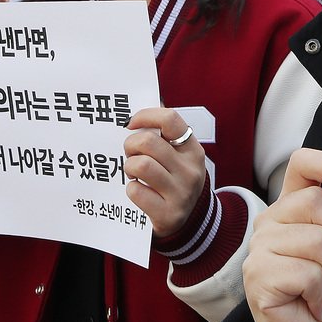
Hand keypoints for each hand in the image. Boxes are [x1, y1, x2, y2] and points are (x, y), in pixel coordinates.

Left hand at [124, 107, 207, 238]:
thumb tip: (151, 96)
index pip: (170, 119)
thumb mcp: (178, 157)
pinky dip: (131, 190)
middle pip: (148, 143)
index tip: (130, 123)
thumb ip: (165, 133)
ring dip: (129, 167)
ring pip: (140, 165)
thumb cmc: (175, 182)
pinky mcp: (168, 213)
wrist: (189, 224)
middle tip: (130, 154)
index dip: (145, 116)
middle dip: (130, 146)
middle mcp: (190, 170)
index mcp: (192, 150)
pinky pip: (136, 192)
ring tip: (133, 172)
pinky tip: (137, 191)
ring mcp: (181, 193)